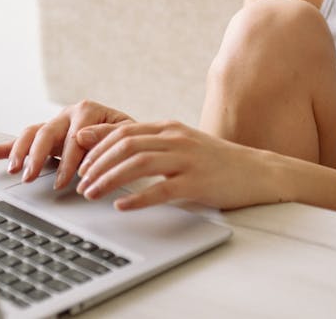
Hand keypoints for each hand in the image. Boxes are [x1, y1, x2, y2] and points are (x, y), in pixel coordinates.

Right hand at [0, 99, 133, 189]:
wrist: (129, 137)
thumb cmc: (128, 138)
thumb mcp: (126, 134)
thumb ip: (107, 133)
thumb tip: (82, 136)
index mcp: (88, 110)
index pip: (74, 136)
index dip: (71, 159)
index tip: (68, 181)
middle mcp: (68, 114)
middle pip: (47, 132)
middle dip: (38, 156)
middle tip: (31, 177)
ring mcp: (55, 125)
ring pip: (31, 134)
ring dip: (19, 152)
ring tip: (14, 169)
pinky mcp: (45, 137)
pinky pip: (22, 140)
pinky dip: (3, 147)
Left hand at [76, 120, 279, 211]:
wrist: (257, 172)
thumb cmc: (216, 162)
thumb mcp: (181, 146)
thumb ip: (151, 146)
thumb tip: (114, 152)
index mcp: (169, 128)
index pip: (124, 130)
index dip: (97, 146)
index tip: (78, 161)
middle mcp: (176, 139)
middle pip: (126, 144)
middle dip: (97, 163)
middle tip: (80, 182)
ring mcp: (188, 159)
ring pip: (138, 163)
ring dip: (109, 179)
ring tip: (92, 193)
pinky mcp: (197, 182)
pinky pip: (161, 189)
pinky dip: (138, 198)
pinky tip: (122, 207)